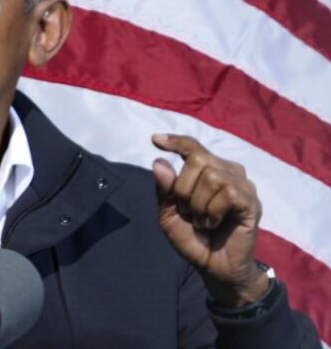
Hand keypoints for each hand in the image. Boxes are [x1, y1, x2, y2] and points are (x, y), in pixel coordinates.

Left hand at [151, 134, 268, 306]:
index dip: (175, 141)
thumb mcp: (169, 214)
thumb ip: (165, 190)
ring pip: (212, 177)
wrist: (213, 267)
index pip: (193, 148)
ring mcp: (242, 186)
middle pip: (198, 160)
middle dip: (183, 188)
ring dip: (198, 204)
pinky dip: (213, 212)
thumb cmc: (193, 238)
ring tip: (201, 220)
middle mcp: (228, 172)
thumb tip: (158, 162)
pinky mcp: (251, 203)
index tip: (155, 140)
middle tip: (187, 211)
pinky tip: (213, 223)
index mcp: (208, 171)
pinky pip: (228, 194)